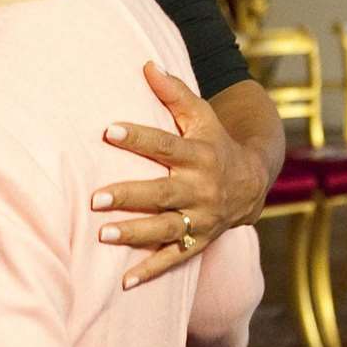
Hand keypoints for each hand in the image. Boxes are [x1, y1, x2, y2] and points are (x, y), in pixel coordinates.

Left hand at [93, 62, 268, 289]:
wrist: (252, 182)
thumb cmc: (214, 142)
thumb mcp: (202, 115)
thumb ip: (174, 93)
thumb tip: (147, 64)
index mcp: (198, 155)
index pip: (165, 145)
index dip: (138, 137)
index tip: (108, 130)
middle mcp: (200, 190)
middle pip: (161, 193)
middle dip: (128, 196)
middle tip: (94, 198)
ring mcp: (200, 220)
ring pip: (165, 230)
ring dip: (134, 234)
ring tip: (102, 235)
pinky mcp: (198, 243)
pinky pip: (174, 260)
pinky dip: (150, 272)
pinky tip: (123, 282)